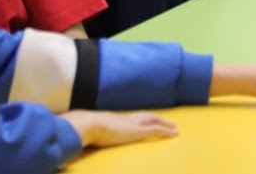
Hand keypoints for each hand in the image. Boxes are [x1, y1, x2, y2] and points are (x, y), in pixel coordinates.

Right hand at [62, 110, 178, 148]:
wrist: (87, 125)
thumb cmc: (83, 129)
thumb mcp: (87, 130)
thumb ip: (87, 133)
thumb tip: (80, 137)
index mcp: (115, 118)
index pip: (133, 117)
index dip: (142, 118)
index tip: (148, 120)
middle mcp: (126, 119)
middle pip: (147, 116)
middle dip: (158, 119)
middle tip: (169, 123)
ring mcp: (133, 124)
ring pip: (155, 121)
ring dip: (166, 124)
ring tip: (175, 129)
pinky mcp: (138, 132)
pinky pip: (156, 131)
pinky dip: (166, 132)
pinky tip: (174, 134)